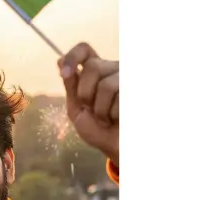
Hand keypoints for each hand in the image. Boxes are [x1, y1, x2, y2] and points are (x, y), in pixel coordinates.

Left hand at [59, 43, 117, 165]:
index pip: (84, 50)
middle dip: (86, 93)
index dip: (72, 56)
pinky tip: (120, 119)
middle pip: (92, 67)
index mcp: (96, 72)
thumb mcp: (77, 110)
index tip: (65, 74)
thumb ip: (71, 87)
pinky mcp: (138, 90)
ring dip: (101, 109)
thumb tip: (60, 61)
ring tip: (107, 118)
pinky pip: (121, 97)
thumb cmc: (99, 131)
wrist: (118, 149)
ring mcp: (128, 78)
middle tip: (92, 109)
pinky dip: (115, 114)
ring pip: (106, 84)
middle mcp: (113, 70)